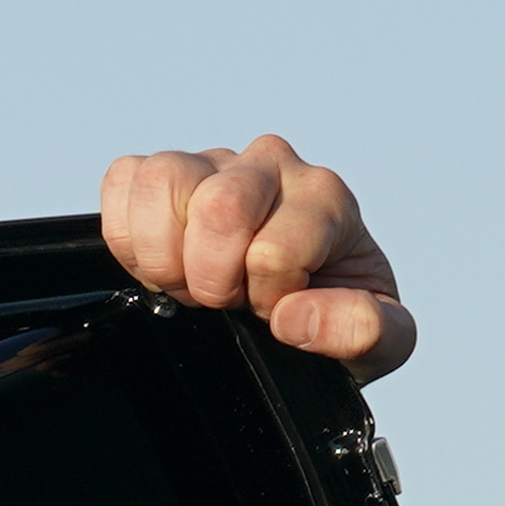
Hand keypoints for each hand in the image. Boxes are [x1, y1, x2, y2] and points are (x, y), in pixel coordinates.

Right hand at [96, 135, 415, 380]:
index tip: (274, 310)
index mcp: (326, 198)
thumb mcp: (380, 343)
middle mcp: (271, 166)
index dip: (265, 298)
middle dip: (211, 277)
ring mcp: (213, 162)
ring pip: (164, 180)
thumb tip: (294, 315)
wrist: (297, 303)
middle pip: (220, 204)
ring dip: (163, 254)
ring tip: (189, 280)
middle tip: (226, 300)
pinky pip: (124, 180)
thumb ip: (367, 331)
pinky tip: (160, 262)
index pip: (274, 250)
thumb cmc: (333, 317)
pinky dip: (127, 234)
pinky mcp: (162, 172)